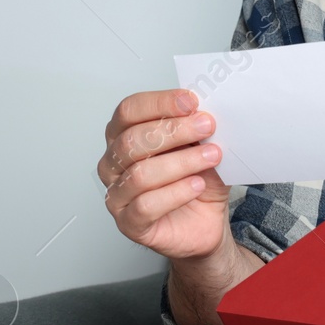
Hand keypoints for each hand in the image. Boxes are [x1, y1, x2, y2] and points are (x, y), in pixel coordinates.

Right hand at [99, 88, 231, 260]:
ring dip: (181, 162)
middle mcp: (113, 163)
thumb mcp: (199, 146)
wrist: (205, 221)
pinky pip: (146, 206)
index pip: (129, 110)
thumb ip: (193, 128)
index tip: (190, 102)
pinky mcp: (129, 223)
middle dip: (174, 130)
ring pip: (140, 174)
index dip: (159, 103)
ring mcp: (117, 194)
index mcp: (123, 135)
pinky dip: (176, 192)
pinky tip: (196, 185)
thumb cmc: (196, 181)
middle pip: (131, 140)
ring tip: (210, 157)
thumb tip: (200, 110)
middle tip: (206, 126)